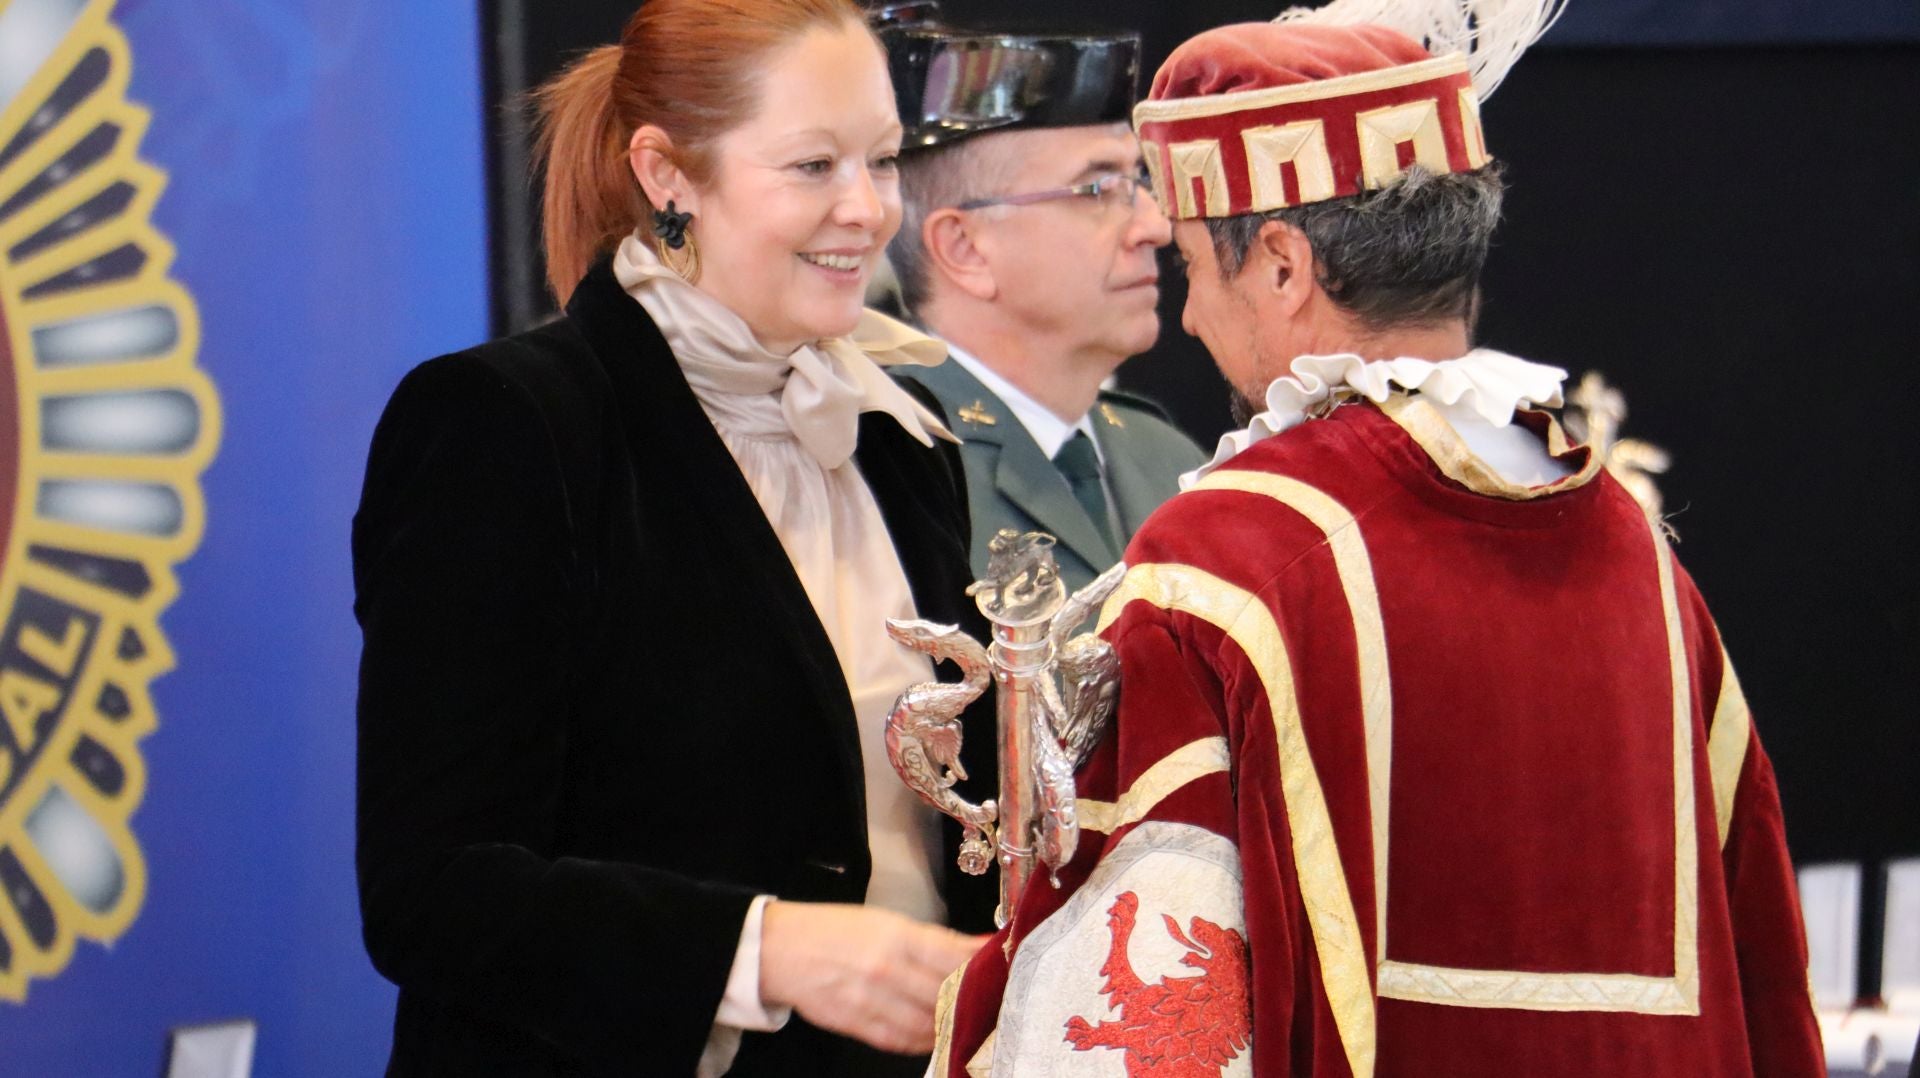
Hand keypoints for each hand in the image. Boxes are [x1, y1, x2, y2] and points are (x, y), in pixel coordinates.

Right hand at [758, 901, 985, 1054]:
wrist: (781, 950)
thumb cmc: (836, 930)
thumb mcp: (887, 922)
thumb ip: (934, 939)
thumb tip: (979, 946)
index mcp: (896, 936)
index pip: (954, 956)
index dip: (984, 966)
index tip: (1007, 968)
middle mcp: (886, 969)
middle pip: (947, 993)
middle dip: (975, 997)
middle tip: (998, 998)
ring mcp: (871, 1000)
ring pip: (929, 1022)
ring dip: (953, 1023)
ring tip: (972, 1019)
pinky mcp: (857, 1024)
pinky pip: (902, 1040)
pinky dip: (925, 1040)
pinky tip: (938, 1034)